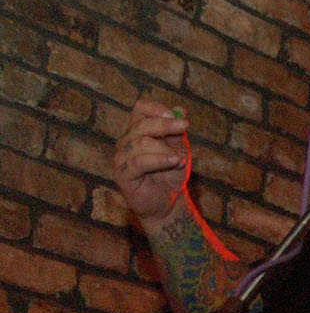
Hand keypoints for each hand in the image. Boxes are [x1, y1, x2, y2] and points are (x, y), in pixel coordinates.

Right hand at [112, 97, 192, 223]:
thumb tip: (181, 110)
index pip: (140, 110)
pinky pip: (138, 162)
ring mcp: (121, 158)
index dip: (156, 109)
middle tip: (185, 127)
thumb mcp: (179, 151)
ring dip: (166, 148)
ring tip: (181, 159)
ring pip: (141, 143)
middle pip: (141, 124)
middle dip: (165, 125)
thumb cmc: (170, 175)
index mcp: (138, 131)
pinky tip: (174, 162)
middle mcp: (126, 142)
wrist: (167, 203)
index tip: (176, 115)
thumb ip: (177, 133)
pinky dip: (159, 160)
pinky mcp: (122, 174)